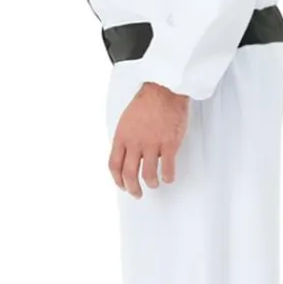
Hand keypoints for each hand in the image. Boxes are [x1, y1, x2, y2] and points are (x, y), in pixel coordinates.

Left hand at [108, 82, 189, 197]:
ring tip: (154, 184)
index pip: (114, 165)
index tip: (121, 185)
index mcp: (122, 136)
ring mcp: (152, 144)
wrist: (164, 90)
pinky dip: (167, 177)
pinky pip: (167, 168)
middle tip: (136, 193)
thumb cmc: (147, 102)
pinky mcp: (169, 144)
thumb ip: (126, 138)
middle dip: (132, 188)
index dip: (117, 180)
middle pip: (128, 174)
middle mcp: (135, 143)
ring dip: (151, 183)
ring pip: (147, 174)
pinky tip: (168, 177)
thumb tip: (127, 154)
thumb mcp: (126, 120)